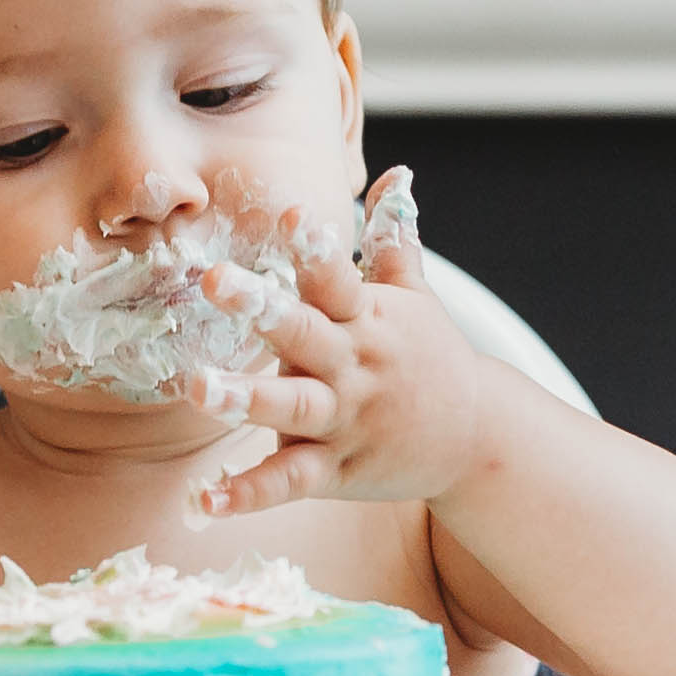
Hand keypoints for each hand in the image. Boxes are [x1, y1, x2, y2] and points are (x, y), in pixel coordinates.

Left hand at [187, 187, 503, 521]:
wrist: (477, 439)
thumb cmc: (431, 359)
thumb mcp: (417, 297)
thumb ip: (395, 238)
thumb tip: (395, 174)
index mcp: (368, 318)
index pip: (337, 276)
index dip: (313, 246)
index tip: (287, 212)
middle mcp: (353, 365)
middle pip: (305, 331)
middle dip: (260, 306)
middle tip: (214, 280)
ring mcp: (345, 420)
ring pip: (291, 407)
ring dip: (245, 398)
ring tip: (197, 389)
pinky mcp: (336, 470)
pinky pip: (289, 481)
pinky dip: (249, 493)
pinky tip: (206, 500)